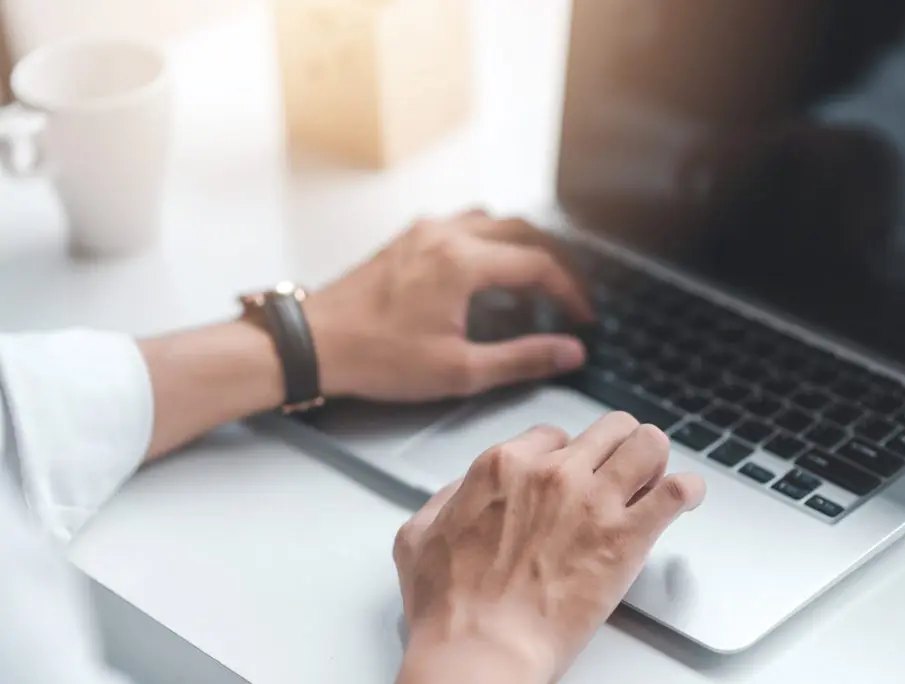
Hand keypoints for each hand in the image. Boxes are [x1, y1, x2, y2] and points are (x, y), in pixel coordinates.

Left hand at [303, 211, 593, 401]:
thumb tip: (570, 353)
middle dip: (556, 262)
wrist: (314, 344)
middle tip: (572, 294)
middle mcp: (446, 234)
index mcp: (463, 262)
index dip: (571, 291)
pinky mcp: (407, 239)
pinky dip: (491, 240)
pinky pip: (464, 224)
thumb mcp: (458, 370)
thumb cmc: (377, 358)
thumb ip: (522, 358)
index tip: (584, 317)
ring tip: (538, 279)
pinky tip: (489, 270)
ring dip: (524, 244)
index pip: (539, 264)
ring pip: (494, 221)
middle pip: (524, 231)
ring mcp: (424, 231)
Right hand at [392, 414, 705, 683]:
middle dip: (617, 445)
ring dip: (655, 457)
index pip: (555, 433)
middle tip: (622, 469)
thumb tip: (462, 491)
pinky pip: (676, 492)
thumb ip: (445, 501)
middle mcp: (552, 472)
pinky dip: (686, 491)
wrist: (481, 652)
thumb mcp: (418, 538)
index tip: (575, 471)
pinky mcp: (626, 538)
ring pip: (648, 444)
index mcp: (504, 466)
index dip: (568, 453)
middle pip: (609, 428)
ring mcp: (593, 502)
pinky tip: (684, 497)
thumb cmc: (450, 607)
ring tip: (655, 476)